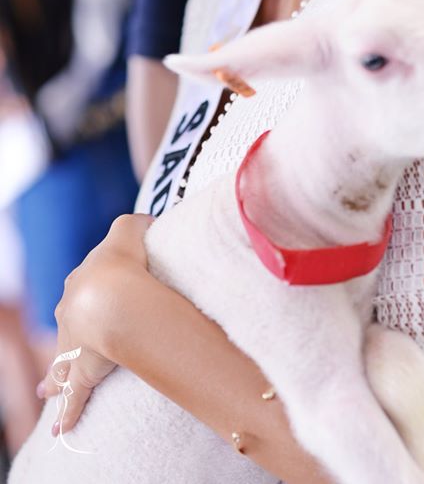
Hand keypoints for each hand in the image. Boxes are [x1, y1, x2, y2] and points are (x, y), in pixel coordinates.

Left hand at [37, 213, 154, 435]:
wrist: (112, 293)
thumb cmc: (123, 260)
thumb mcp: (131, 229)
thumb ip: (139, 224)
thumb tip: (149, 221)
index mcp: (81, 281)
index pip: (82, 285)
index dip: (89, 291)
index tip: (93, 297)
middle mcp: (70, 313)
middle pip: (68, 324)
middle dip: (69, 333)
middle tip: (74, 343)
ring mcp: (74, 344)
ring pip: (62, 361)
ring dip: (56, 377)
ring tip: (47, 390)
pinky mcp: (83, 372)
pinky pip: (73, 396)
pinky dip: (67, 412)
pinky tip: (61, 428)